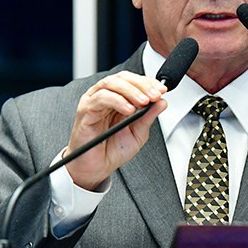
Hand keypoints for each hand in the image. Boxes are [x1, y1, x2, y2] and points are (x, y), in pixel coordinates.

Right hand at [65, 71, 167, 189]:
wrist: (96, 168)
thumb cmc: (112, 150)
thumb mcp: (138, 133)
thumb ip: (148, 117)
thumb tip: (162, 102)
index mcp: (117, 99)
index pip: (132, 81)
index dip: (148, 82)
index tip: (162, 90)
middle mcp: (104, 97)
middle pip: (122, 78)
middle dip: (142, 85)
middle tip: (155, 95)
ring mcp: (93, 102)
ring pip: (110, 84)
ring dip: (130, 91)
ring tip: (144, 102)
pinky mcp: (85, 112)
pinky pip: (100, 99)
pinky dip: (117, 101)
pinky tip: (128, 110)